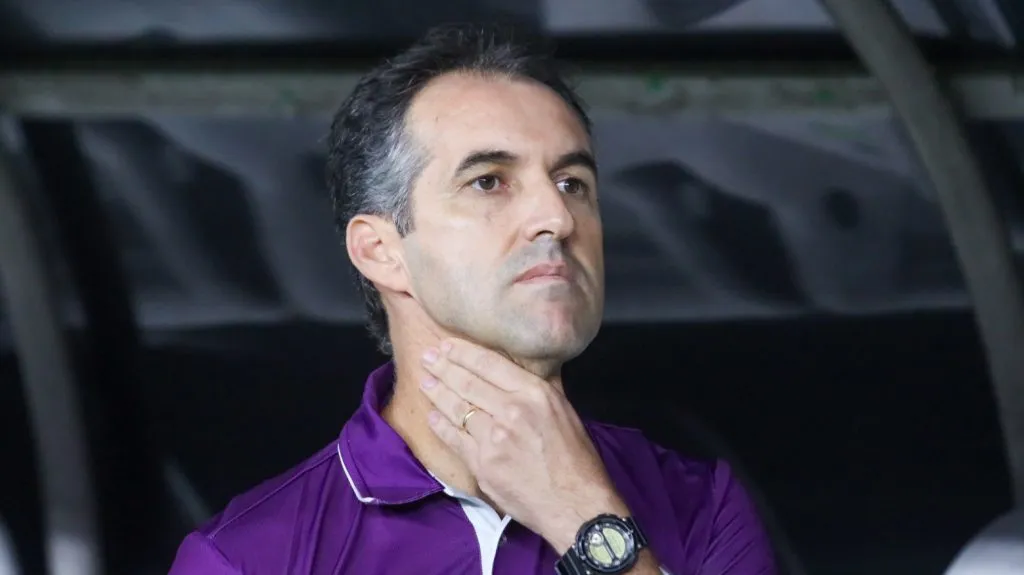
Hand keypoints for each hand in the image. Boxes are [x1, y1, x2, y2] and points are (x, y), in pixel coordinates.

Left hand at [419, 338, 629, 552]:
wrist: (575, 503)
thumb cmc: (575, 459)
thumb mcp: (563, 411)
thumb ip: (535, 392)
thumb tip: (511, 375)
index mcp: (534, 393)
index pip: (489, 364)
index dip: (463, 353)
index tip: (447, 346)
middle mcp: (511, 410)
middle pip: (467, 383)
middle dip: (443, 368)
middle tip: (427, 358)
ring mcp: (494, 438)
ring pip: (457, 408)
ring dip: (437, 393)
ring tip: (426, 383)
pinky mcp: (482, 464)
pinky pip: (454, 438)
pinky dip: (441, 425)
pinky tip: (433, 416)